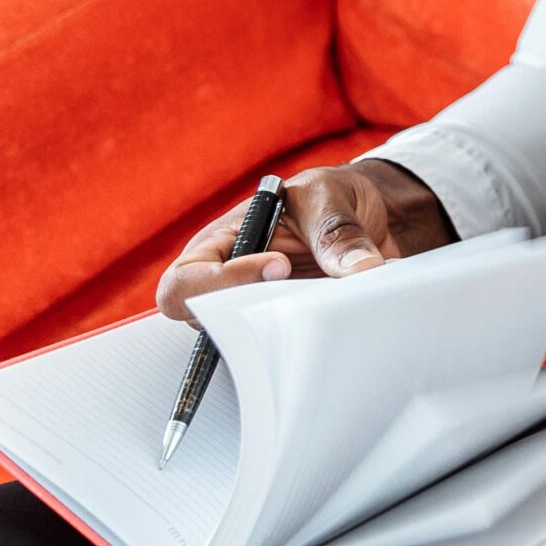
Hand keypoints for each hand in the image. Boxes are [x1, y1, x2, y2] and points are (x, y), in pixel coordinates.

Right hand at [155, 159, 457, 324]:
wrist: (362, 212)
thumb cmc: (327, 198)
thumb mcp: (328, 199)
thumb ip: (337, 231)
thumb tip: (361, 269)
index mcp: (220, 244)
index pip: (184, 282)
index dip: (219, 284)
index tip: (279, 267)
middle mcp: (231, 282)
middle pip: (210, 323)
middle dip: (257, 314)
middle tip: (306, 295)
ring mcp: (261, 308)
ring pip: (254, 341)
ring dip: (292, 327)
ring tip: (330, 298)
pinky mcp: (291, 325)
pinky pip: (292, 347)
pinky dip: (317, 338)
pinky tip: (343, 315)